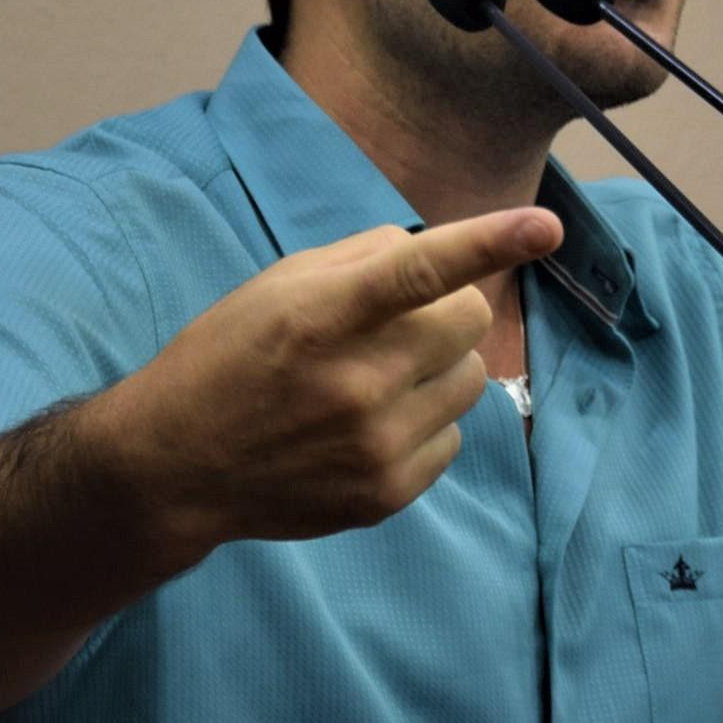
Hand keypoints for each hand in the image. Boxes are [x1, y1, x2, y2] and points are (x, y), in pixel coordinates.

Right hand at [129, 207, 560, 552]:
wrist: (177, 466)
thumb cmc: (229, 357)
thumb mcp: (278, 286)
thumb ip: (362, 259)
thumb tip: (436, 248)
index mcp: (321, 316)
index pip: (419, 271)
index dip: (488, 243)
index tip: (545, 228)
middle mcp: (354, 383)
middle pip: (468, 320)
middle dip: (444, 311)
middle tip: (395, 324)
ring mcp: (374, 445)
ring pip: (472, 380)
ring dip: (440, 367)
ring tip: (379, 378)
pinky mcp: (386, 494)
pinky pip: (453, 437)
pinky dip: (425, 421)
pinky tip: (370, 425)